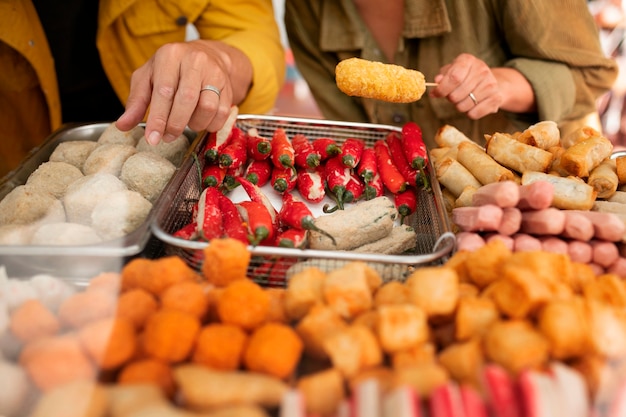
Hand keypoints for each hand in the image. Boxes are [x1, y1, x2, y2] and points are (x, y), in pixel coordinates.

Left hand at [116, 40, 247, 144]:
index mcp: (170, 55)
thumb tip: (123, 126)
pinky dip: (210, 125)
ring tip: (186, 124)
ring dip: (195, 124)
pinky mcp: (228, 87)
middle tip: (167, 137)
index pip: (164, 91)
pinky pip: (221, 114)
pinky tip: (200, 121)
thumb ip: (136, 102)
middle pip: (187, 100)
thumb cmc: (171, 69)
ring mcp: (215, 73)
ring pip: (207, 108)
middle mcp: (194, 60)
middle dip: (175, 124)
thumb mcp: (148, 78)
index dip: (158, 118)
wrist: (207, 57)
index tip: (152, 139)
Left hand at [429, 53, 502, 119]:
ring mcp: (491, 84)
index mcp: (467, 60)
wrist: (489, 82)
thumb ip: (442, 76)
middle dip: (450, 99)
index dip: (442, 89)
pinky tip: (473, 104)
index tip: (435, 94)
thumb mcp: (451, 71)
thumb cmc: (465, 77)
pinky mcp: (496, 98)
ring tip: (464, 99)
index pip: (454, 77)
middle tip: (452, 96)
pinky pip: (474, 114)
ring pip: (463, 106)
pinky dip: (469, 113)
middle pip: (456, 95)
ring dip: (459, 106)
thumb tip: (437, 81)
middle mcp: (481, 70)